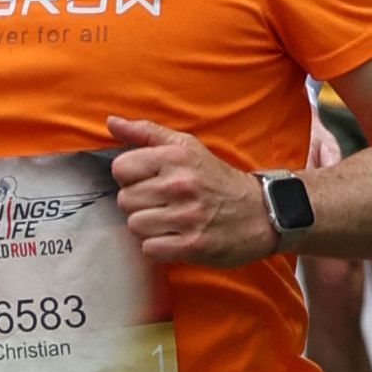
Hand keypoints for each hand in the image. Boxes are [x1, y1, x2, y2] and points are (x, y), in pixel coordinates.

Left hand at [107, 117, 266, 265]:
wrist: (259, 213)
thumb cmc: (216, 179)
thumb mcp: (186, 146)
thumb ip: (146, 133)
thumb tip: (111, 122)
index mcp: (175, 157)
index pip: (121, 168)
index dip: (130, 177)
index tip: (147, 181)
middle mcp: (180, 185)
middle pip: (125, 200)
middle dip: (139, 204)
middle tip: (161, 204)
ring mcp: (187, 217)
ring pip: (135, 225)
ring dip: (148, 227)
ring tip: (168, 221)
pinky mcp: (193, 245)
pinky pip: (150, 249)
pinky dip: (158, 247)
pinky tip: (174, 237)